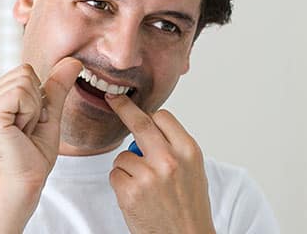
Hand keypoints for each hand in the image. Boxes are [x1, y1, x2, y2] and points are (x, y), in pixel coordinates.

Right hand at [0, 57, 81, 193]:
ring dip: (34, 109)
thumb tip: (73, 61)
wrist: (24, 183)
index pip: (25, 70)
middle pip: (25, 71)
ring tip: (22, 131)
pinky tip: (19, 132)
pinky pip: (22, 93)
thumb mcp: (49, 114)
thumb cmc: (33, 155)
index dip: (38, 97)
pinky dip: (30, 112)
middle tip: (26, 128)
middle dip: (36, 101)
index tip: (29, 123)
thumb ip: (56, 87)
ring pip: (25, 80)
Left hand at [105, 94, 215, 233]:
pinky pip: (115, 174)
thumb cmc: (190, 207)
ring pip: (123, 155)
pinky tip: (136, 197)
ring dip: (127, 167)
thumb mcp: (193, 170)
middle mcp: (170, 160)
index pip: (162, 117)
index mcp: (189, 151)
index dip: (149, 116)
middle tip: (113, 98)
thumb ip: (174, 147)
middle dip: (123, 107)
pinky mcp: (130, 192)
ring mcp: (148, 176)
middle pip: (139, 122)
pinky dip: (121, 183)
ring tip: (144, 187)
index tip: (137, 107)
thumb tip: (150, 128)